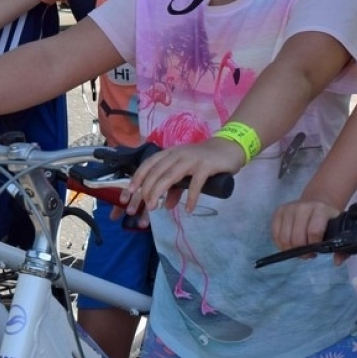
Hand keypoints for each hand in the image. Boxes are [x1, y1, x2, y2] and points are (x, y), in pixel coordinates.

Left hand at [119, 137, 243, 216]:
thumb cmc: (204, 161)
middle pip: (156, 172)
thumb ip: (176, 189)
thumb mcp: (186, 173)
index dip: (136, 178)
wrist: (229, 148)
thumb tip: (166, 206)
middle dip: (146, 191)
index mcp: (170, 154)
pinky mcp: (206, 166)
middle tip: (141, 208)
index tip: (127, 194)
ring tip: (154, 208)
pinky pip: (195, 183)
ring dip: (159, 192)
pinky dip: (191, 197)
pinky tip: (189, 209)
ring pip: (170, 176)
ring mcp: (191, 159)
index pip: (148, 164)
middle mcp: (177, 154)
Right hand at [271, 199, 341, 251]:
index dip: (314, 245)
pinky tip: (290, 245)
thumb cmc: (328, 221)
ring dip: (290, 249)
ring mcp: (289, 208)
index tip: (317, 251)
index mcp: (321, 209)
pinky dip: (280, 244)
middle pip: (297, 237)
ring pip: (284, 237)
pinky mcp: (279, 211)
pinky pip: (275, 234)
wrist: (317, 202)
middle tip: (308, 254)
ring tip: (299, 249)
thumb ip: (342, 249)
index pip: (314, 231)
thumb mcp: (339, 231)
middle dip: (302, 251)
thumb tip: (337, 263)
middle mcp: (303, 206)